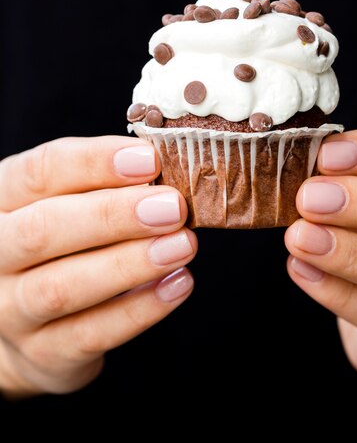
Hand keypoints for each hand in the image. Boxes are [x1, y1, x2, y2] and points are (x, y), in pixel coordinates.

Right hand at [0, 136, 195, 396]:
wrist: (25, 324)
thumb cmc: (59, 245)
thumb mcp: (67, 204)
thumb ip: (105, 187)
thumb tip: (162, 174)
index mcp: (3, 201)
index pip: (39, 173)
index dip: (94, 162)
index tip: (149, 160)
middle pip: (43, 230)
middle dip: (113, 215)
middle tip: (172, 207)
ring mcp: (10, 310)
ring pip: (62, 288)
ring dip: (130, 263)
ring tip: (182, 244)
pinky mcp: (42, 353)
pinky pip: (89, 334)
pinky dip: (139, 309)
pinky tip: (178, 283)